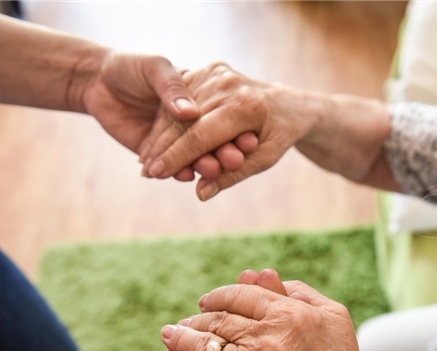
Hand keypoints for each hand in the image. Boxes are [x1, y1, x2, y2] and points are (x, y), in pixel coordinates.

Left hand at [81, 52, 256, 181]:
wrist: (95, 81)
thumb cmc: (129, 66)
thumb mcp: (154, 67)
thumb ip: (172, 88)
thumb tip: (191, 113)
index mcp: (199, 97)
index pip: (219, 116)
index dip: (234, 128)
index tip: (247, 138)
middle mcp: (191, 120)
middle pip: (212, 139)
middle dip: (223, 151)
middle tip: (235, 159)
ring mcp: (176, 139)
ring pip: (195, 156)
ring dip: (205, 164)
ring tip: (212, 169)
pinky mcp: (157, 155)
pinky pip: (173, 167)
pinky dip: (179, 172)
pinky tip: (185, 175)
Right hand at [139, 63, 323, 200]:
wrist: (290, 104)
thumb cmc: (279, 136)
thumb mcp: (263, 160)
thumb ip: (232, 176)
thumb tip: (201, 194)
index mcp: (245, 107)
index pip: (200, 137)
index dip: (176, 157)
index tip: (156, 175)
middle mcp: (230, 86)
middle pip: (185, 123)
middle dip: (162, 149)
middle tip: (145, 172)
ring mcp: (219, 73)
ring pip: (180, 109)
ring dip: (160, 136)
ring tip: (146, 161)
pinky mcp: (212, 69)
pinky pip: (182, 97)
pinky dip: (168, 119)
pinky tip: (154, 140)